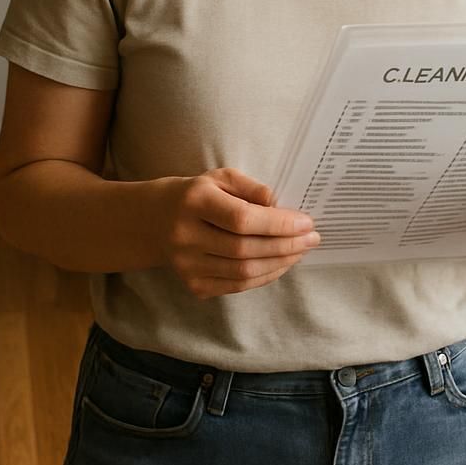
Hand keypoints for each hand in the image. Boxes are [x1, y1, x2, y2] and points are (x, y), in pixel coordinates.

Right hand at [159, 167, 320, 299]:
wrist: (153, 222)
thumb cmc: (196, 195)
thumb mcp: (220, 178)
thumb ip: (251, 188)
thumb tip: (280, 206)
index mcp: (194, 202)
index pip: (242, 219)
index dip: (278, 224)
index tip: (307, 222)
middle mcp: (186, 236)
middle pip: (245, 249)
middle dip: (286, 245)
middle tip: (312, 238)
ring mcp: (187, 265)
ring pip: (243, 272)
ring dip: (280, 262)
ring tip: (301, 251)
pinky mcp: (193, 285)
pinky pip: (237, 286)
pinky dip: (265, 276)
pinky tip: (281, 263)